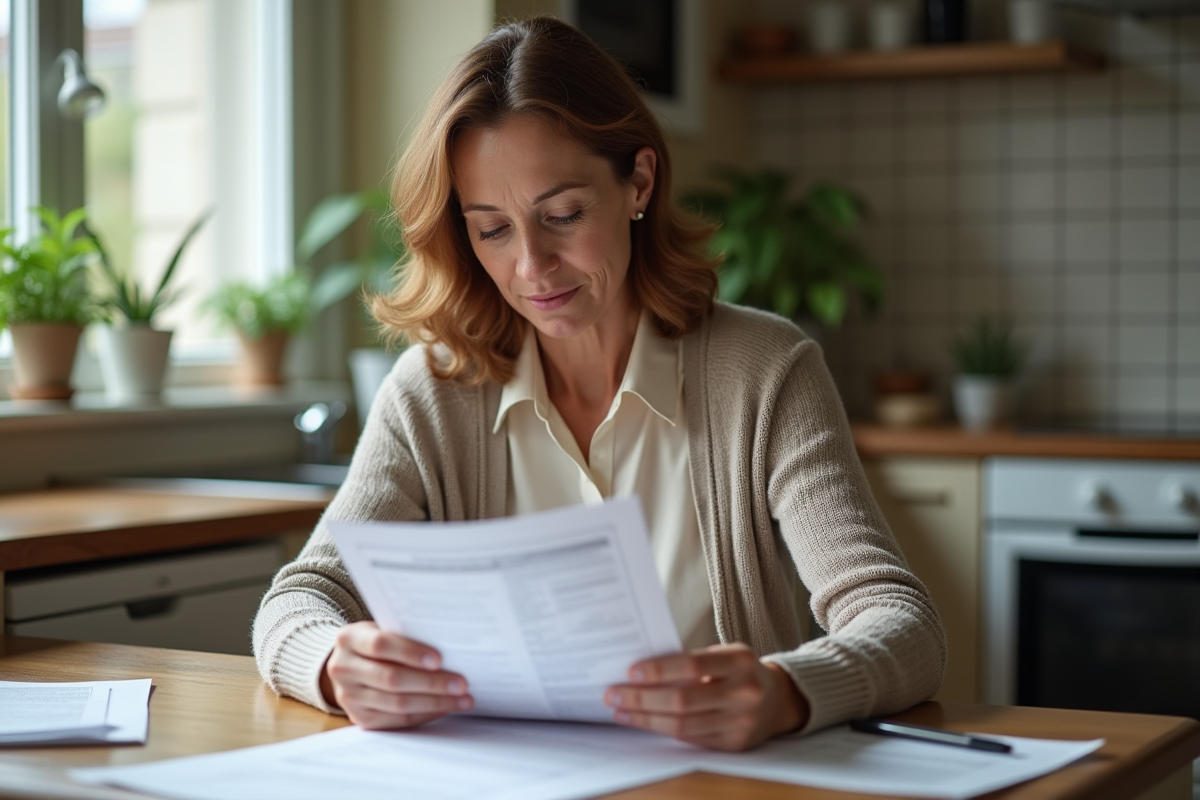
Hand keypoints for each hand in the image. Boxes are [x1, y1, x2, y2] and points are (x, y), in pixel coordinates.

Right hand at [321, 621, 472, 728]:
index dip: (410, 652)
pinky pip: (398, 720)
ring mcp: (349, 697)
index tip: (439, 659)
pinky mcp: (360, 718)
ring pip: (397, 703)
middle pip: (391, 679)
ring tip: (462, 699)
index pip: (380, 645)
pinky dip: (426, 714)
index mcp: (349, 639)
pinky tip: (446, 707)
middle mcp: (343, 669)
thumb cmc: (377, 641)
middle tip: (461, 683)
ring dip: (435, 702)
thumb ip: (406, 634)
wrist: (349, 664)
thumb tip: (450, 646)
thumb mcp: (382, 628)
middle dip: (431, 683)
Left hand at [603, 643, 808, 751]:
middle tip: (614, 695)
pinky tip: (644, 723)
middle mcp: (744, 693)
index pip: (691, 665)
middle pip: (683, 700)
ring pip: (683, 725)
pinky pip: (691, 739)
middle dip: (642, 699)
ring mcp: (741, 722)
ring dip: (646, 719)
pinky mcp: (734, 744)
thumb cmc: (740, 671)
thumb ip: (692, 661)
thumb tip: (642, 672)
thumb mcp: (724, 655)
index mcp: (739, 661)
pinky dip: (663, 731)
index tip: (630, 672)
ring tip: (621, 711)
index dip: (658, 670)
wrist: (778, 700)